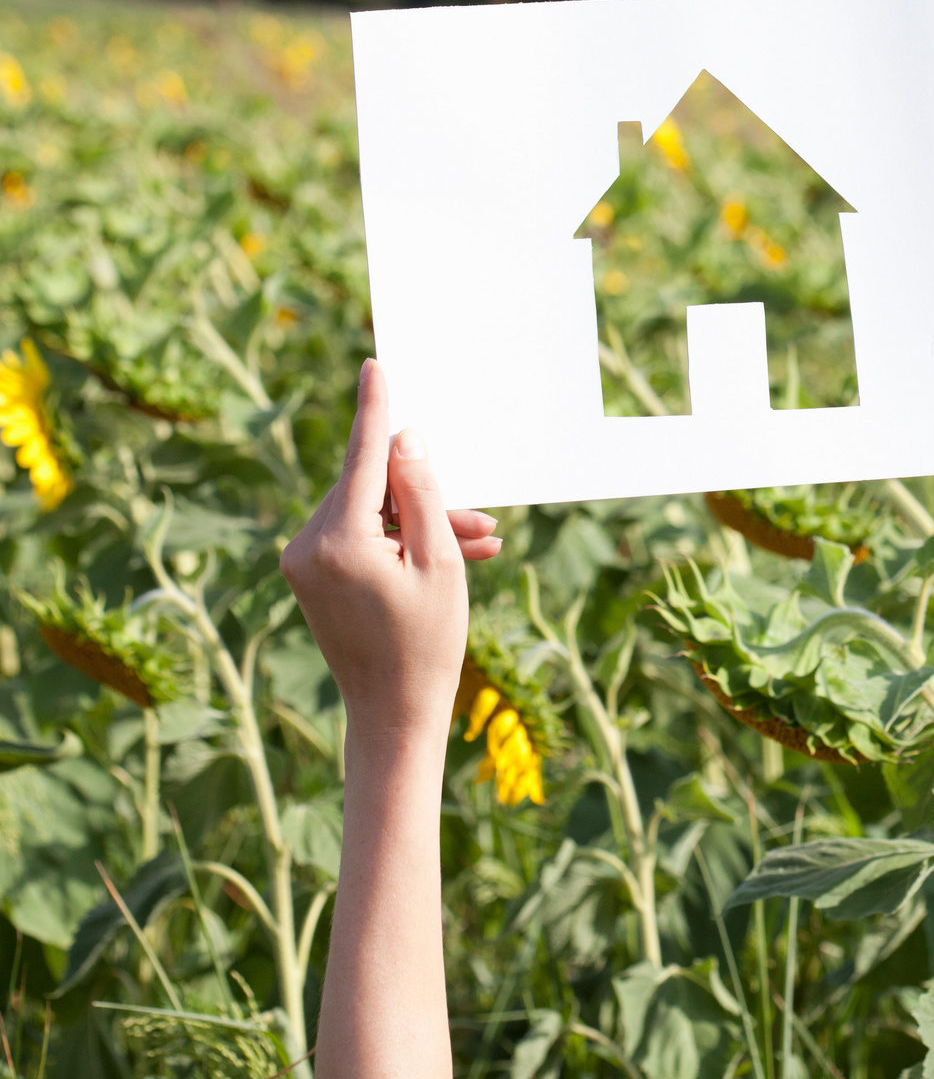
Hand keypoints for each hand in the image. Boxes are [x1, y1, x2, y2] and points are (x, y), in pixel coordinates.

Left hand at [281, 360, 502, 743]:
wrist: (393, 712)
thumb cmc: (427, 643)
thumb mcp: (439, 562)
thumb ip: (420, 493)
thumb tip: (403, 439)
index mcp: (338, 542)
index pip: (362, 458)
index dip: (374, 411)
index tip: (374, 367)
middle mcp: (307, 545)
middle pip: (371, 489)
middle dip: (426, 496)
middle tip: (485, 522)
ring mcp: (302, 562)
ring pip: (368, 512)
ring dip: (419, 522)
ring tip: (477, 546)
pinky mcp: (309, 575)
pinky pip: (357, 536)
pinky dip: (398, 539)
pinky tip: (444, 556)